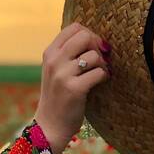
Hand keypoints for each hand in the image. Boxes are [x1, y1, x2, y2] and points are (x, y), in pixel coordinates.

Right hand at [34, 22, 109, 153]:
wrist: (49, 125)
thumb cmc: (58, 96)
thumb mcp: (55, 70)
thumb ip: (68, 53)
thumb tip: (97, 39)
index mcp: (49, 53)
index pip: (74, 27)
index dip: (88, 34)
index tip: (91, 48)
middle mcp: (54, 61)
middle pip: (85, 36)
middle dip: (97, 46)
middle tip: (97, 61)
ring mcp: (63, 75)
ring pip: (94, 55)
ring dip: (102, 65)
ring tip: (97, 75)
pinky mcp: (74, 89)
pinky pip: (100, 72)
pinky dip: (104, 77)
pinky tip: (99, 83)